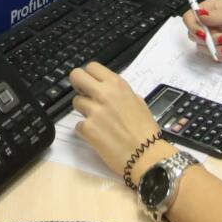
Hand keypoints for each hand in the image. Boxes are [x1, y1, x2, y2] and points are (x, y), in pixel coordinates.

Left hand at [69, 63, 171, 177]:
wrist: (146, 154)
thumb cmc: (146, 130)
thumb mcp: (138, 101)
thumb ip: (120, 93)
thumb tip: (110, 91)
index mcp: (117, 85)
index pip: (92, 67)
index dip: (89, 75)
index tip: (90, 84)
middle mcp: (104, 94)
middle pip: (76, 76)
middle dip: (77, 84)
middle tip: (84, 95)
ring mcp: (94, 111)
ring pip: (76, 102)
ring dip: (84, 110)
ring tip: (98, 121)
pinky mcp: (87, 129)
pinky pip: (78, 124)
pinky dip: (86, 130)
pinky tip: (99, 136)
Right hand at [182, 0, 221, 56]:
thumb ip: (216, 16)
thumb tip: (200, 15)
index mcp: (209, 10)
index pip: (190, 17)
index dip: (192, 26)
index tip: (203, 33)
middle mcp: (208, 24)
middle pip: (193, 34)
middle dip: (207, 39)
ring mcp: (213, 37)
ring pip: (201, 46)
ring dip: (215, 47)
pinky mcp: (219, 49)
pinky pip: (212, 55)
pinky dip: (221, 55)